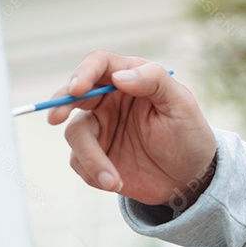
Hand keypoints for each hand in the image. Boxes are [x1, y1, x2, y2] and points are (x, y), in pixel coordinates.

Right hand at [48, 50, 216, 210]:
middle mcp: (110, 100)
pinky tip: (117, 182)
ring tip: (113, 179)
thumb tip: (120, 77)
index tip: (78, 88)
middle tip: (56, 118)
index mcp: (132, 78)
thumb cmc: (188, 133)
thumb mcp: (181, 104)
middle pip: (74, 93)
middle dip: (61, 103)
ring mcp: (100, 128)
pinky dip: (94, 173)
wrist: (188, 177)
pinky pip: (79, 162)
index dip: (85, 72)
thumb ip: (153, 81)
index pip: (100, 64)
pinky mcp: (94, 155)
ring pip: (75, 133)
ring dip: (90, 157)